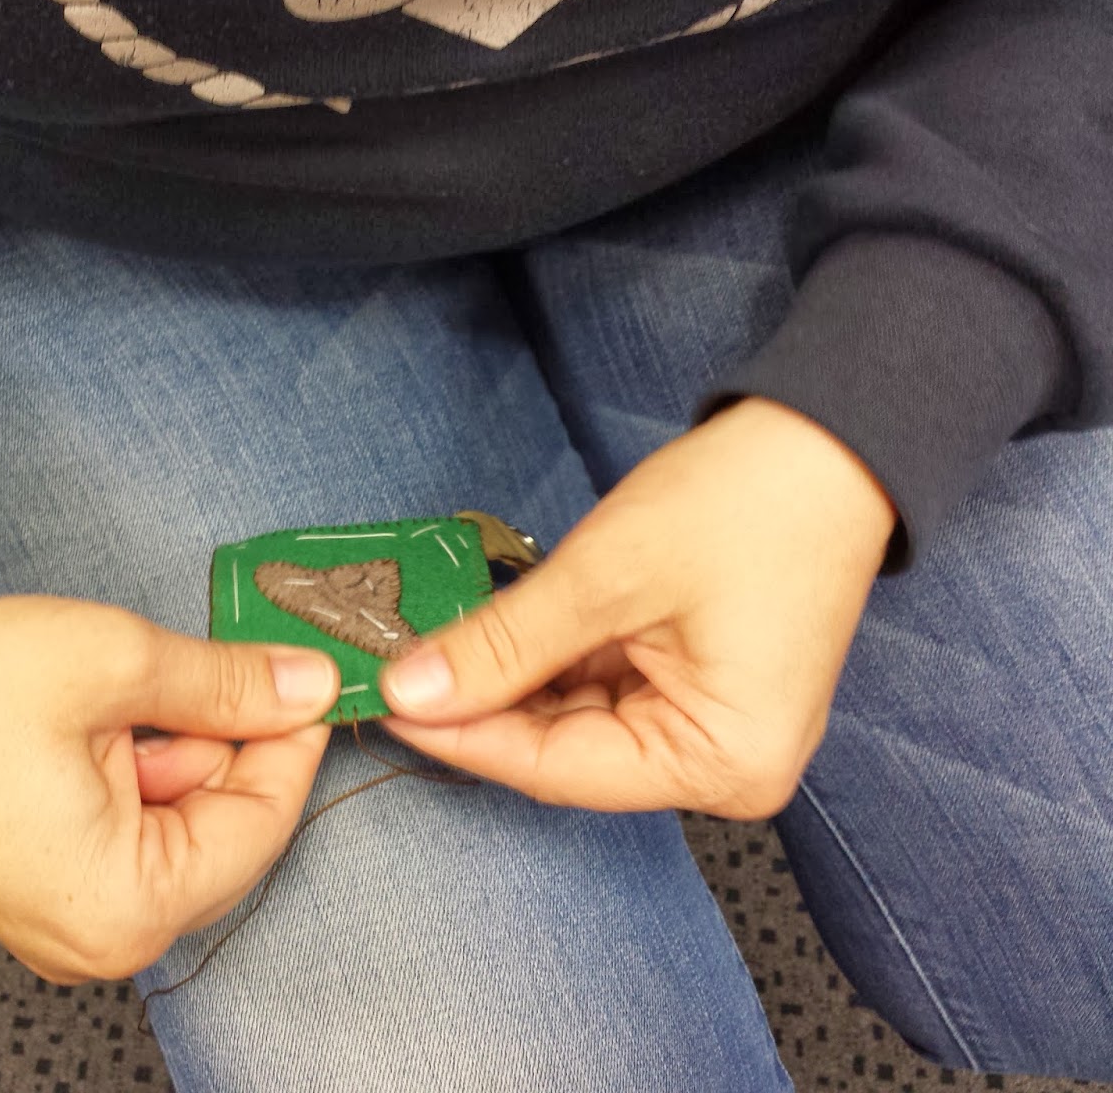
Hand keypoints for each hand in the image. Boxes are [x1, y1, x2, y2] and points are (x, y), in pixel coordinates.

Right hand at [0, 594, 338, 982]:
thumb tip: (308, 685)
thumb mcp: (116, 665)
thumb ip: (229, 683)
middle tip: (232, 662)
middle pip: (224, 833)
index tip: (309, 677)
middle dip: (232, 742)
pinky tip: (107, 715)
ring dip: (181, 747)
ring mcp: (69, 917)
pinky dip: (141, 766)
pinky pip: (132, 828)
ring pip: (180, 823)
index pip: (262, 828)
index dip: (293, 742)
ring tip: (134, 684)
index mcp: (125, 908)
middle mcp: (101, 936)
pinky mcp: (47, 884)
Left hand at [381, 398, 896, 818]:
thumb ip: (504, 644)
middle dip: (479, 707)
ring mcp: (712, 729)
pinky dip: (547, 662)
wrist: (828, 442)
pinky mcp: (698, 690)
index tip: (383, 703)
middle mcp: (723, 767)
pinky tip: (491, 634)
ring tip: (430, 645)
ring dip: (508, 681)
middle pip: (565, 752)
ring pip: (576, 721)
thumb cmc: (745, 504)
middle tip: (391, 669)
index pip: (556, 769)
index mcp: (721, 761)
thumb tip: (411, 691)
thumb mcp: (605, 575)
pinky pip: (604, 690)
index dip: (461, 737)